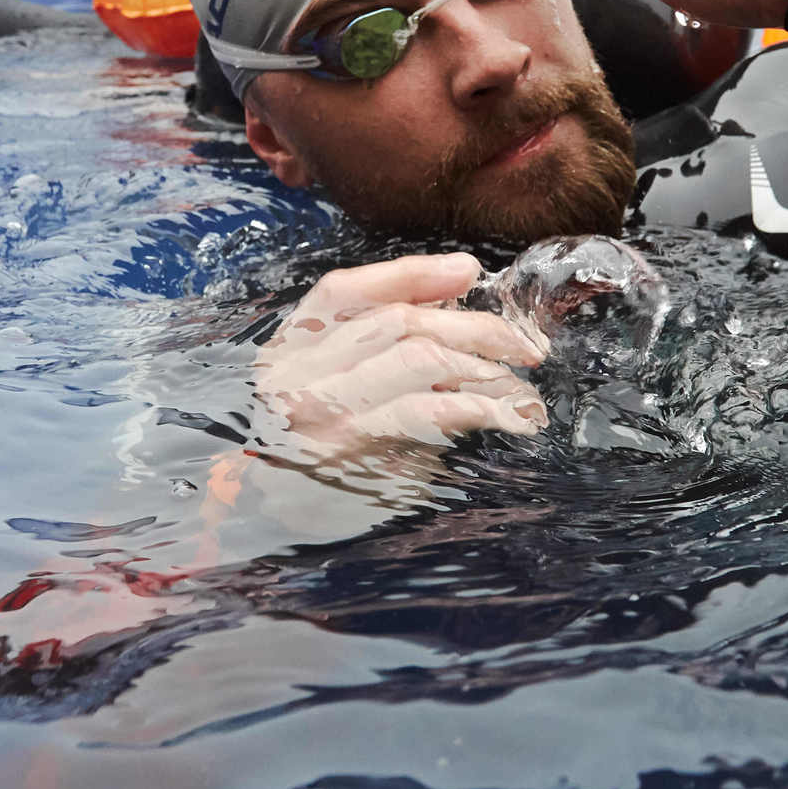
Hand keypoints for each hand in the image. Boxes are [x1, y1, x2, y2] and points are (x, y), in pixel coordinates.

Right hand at [254, 253, 547, 460]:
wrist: (264, 518)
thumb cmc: (311, 446)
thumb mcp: (325, 384)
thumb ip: (373, 338)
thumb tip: (453, 288)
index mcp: (291, 346)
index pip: (345, 290)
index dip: (411, 274)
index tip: (468, 270)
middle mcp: (300, 370)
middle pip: (399, 321)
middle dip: (472, 325)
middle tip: (522, 344)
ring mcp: (326, 409)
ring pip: (420, 357)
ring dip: (482, 368)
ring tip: (520, 388)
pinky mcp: (355, 449)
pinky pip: (428, 409)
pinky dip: (477, 405)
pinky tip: (507, 415)